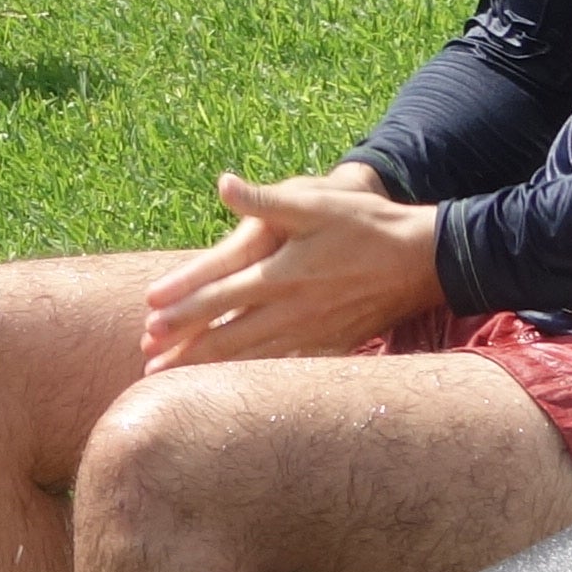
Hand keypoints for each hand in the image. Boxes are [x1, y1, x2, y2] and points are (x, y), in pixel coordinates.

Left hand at [134, 167, 441, 369]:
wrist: (422, 259)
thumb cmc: (365, 224)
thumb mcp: (315, 202)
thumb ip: (266, 200)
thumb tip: (224, 184)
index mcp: (282, 273)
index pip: (220, 295)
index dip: (183, 308)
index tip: (148, 322)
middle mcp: (293, 309)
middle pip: (229, 336)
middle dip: (187, 350)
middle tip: (149, 365)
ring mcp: (313, 332)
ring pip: (253, 357)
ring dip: (214, 368)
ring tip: (178, 380)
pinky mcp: (332, 344)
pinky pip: (286, 366)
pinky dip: (256, 377)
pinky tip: (237, 387)